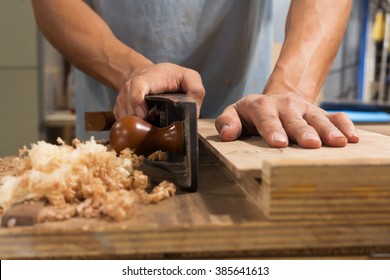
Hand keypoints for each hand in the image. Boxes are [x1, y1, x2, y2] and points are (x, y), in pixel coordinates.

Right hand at [114, 63, 204, 119]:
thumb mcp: (188, 77)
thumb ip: (195, 90)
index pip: (137, 86)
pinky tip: (144, 126)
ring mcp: (122, 99)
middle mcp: (130, 87)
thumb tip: (194, 113)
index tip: (144, 115)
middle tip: (155, 127)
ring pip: (124, 118)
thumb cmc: (170, 77)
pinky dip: (132, 128)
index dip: (137, 100)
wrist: (149, 74)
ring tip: (152, 125)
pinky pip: (121, 122)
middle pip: (129, 108)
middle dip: (141, 121)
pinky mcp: (119, 109)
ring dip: (138, 126)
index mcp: (148, 79)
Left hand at [215, 92, 358, 147]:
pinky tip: (353, 138)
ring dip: (328, 130)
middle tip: (312, 144)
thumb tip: (227, 135)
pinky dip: (345, 125)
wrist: (273, 101)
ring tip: (338, 143)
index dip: (273, 130)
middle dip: (303, 131)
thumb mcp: (233, 114)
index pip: (267, 118)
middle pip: (295, 119)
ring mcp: (305, 108)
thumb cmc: (250, 114)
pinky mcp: (319, 112)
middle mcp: (285, 105)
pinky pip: (335, 116)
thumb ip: (227, 122)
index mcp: (261, 106)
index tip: (279, 142)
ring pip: (317, 118)